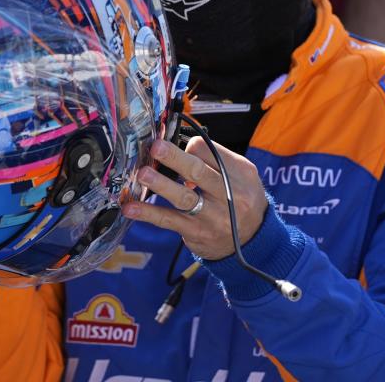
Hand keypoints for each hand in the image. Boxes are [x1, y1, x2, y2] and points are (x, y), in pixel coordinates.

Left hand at [122, 137, 267, 259]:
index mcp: (240, 174)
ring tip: (142, 174)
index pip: (212, 153)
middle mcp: (228, 195)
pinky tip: (130, 208)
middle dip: (175, 158)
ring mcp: (211, 217)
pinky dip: (148, 213)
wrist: (254, 241)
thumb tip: (182, 146)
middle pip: (199, 172)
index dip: (190, 146)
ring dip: (160, 185)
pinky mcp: (195, 233)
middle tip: (156, 147)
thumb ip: (217, 159)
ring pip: (183, 198)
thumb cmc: (241, 199)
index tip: (173, 142)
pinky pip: (169, 221)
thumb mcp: (243, 175)